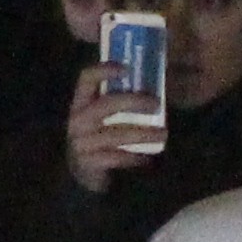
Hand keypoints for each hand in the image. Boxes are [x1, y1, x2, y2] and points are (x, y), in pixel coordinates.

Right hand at [64, 61, 167, 195]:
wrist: (83, 174)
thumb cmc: (100, 138)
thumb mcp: (104, 118)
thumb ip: (120, 104)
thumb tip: (154, 90)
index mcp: (81, 103)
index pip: (87, 79)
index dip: (105, 70)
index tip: (127, 68)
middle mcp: (77, 120)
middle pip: (106, 104)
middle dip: (134, 102)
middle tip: (157, 104)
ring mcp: (81, 142)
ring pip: (116, 134)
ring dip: (143, 133)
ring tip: (163, 134)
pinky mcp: (88, 162)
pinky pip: (116, 157)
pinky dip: (134, 157)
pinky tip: (147, 158)